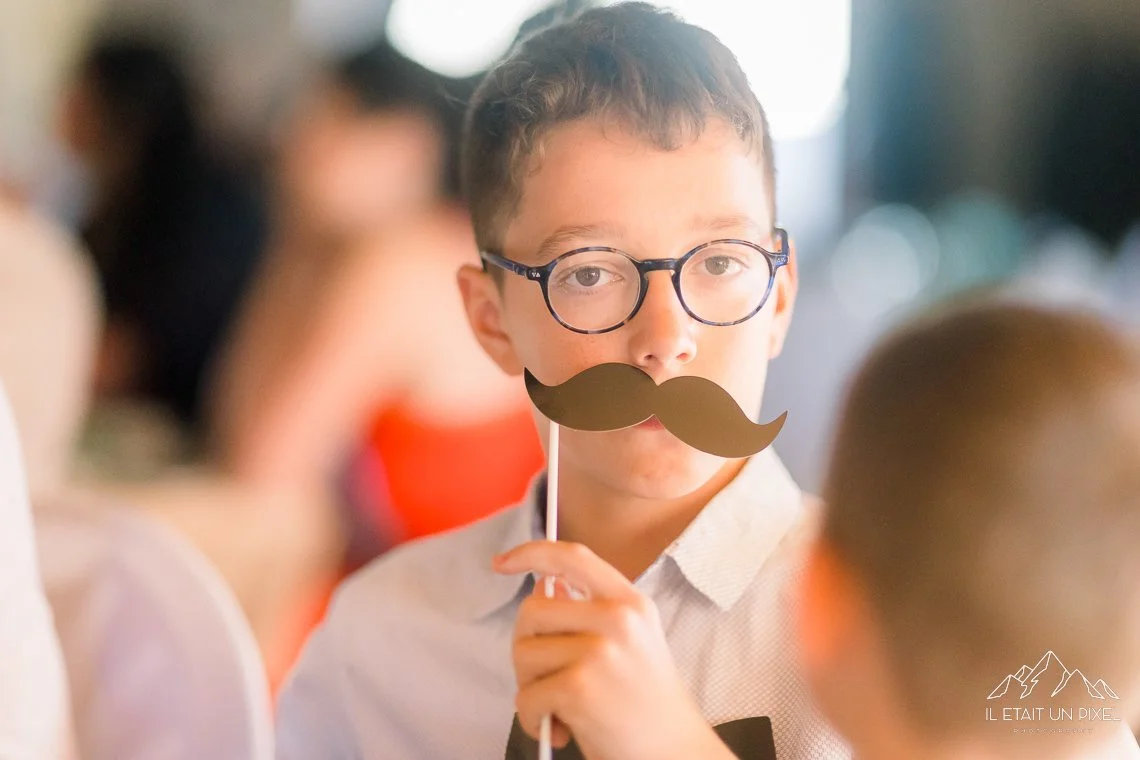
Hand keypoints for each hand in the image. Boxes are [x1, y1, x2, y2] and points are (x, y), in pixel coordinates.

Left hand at [492, 541, 732, 759]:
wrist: (674, 751)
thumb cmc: (646, 702)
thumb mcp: (632, 642)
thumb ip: (591, 611)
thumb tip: (547, 586)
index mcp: (630, 602)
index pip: (572, 557)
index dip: (531, 553)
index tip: (502, 562)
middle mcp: (617, 619)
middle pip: (532, 611)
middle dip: (526, 647)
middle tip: (544, 678)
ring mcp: (599, 652)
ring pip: (523, 654)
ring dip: (528, 687)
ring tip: (556, 707)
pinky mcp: (580, 688)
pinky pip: (526, 696)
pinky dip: (532, 719)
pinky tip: (558, 729)